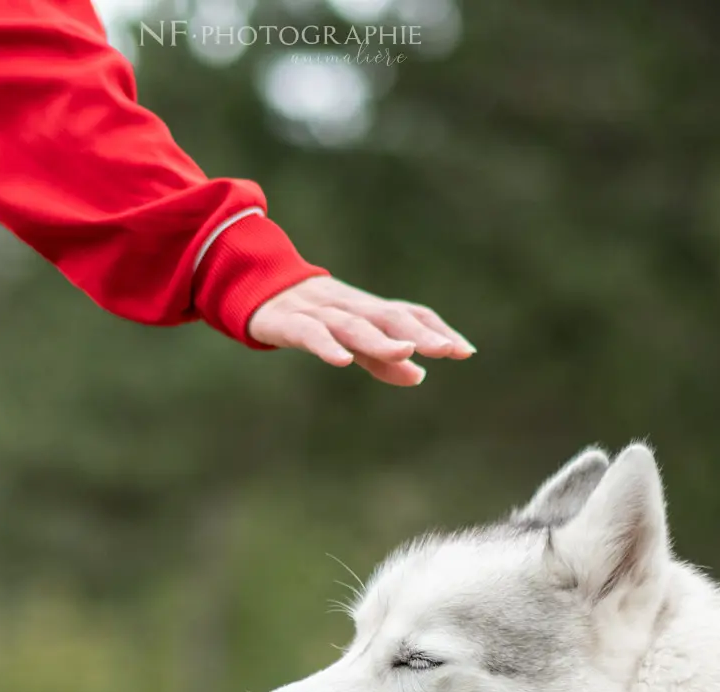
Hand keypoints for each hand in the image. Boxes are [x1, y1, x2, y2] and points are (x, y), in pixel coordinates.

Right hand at [248, 276, 473, 385]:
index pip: (408, 315)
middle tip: (447, 349)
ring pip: (354, 324)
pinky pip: (310, 332)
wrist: (254, 288)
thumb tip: (419, 375)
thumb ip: (382, 359)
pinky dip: (325, 344)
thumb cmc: (310, 316)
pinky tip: (341, 361)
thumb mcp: (351, 340)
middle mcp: (349, 307)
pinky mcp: (288, 322)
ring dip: (379, 338)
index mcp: (367, 310)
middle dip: (419, 332)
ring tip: (404, 351)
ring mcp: (319, 312)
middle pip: (388, 316)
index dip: (437, 330)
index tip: (465, 351)